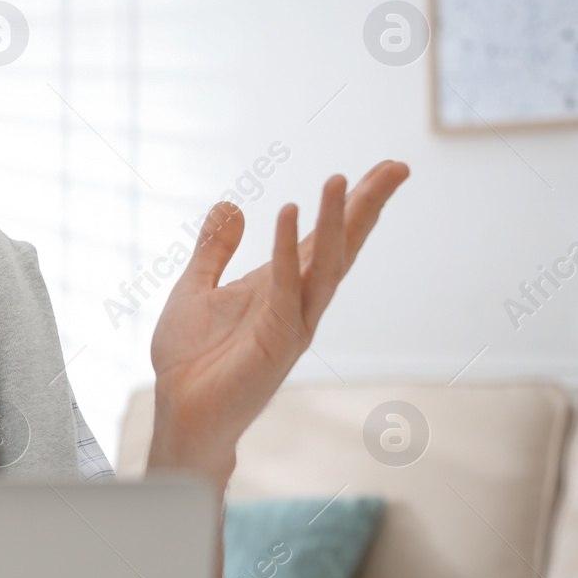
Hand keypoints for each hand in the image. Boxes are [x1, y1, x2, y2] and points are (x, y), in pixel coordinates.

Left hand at [145, 160, 410, 482]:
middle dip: (365, 207)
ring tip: (341, 180)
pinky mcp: (275, 341)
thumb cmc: (190, 359)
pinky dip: (285, 250)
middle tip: (397, 167)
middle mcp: (296, 303)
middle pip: (340, 247)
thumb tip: (230, 205)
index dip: (351, 205)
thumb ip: (214, 248)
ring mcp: (291, 323)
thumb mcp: (195, 287)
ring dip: (333, 222)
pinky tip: (289, 213)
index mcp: (280, 287)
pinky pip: (284, 287)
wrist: (180, 410)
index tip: (383, 170)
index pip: (323, 239)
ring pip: (324, 265)